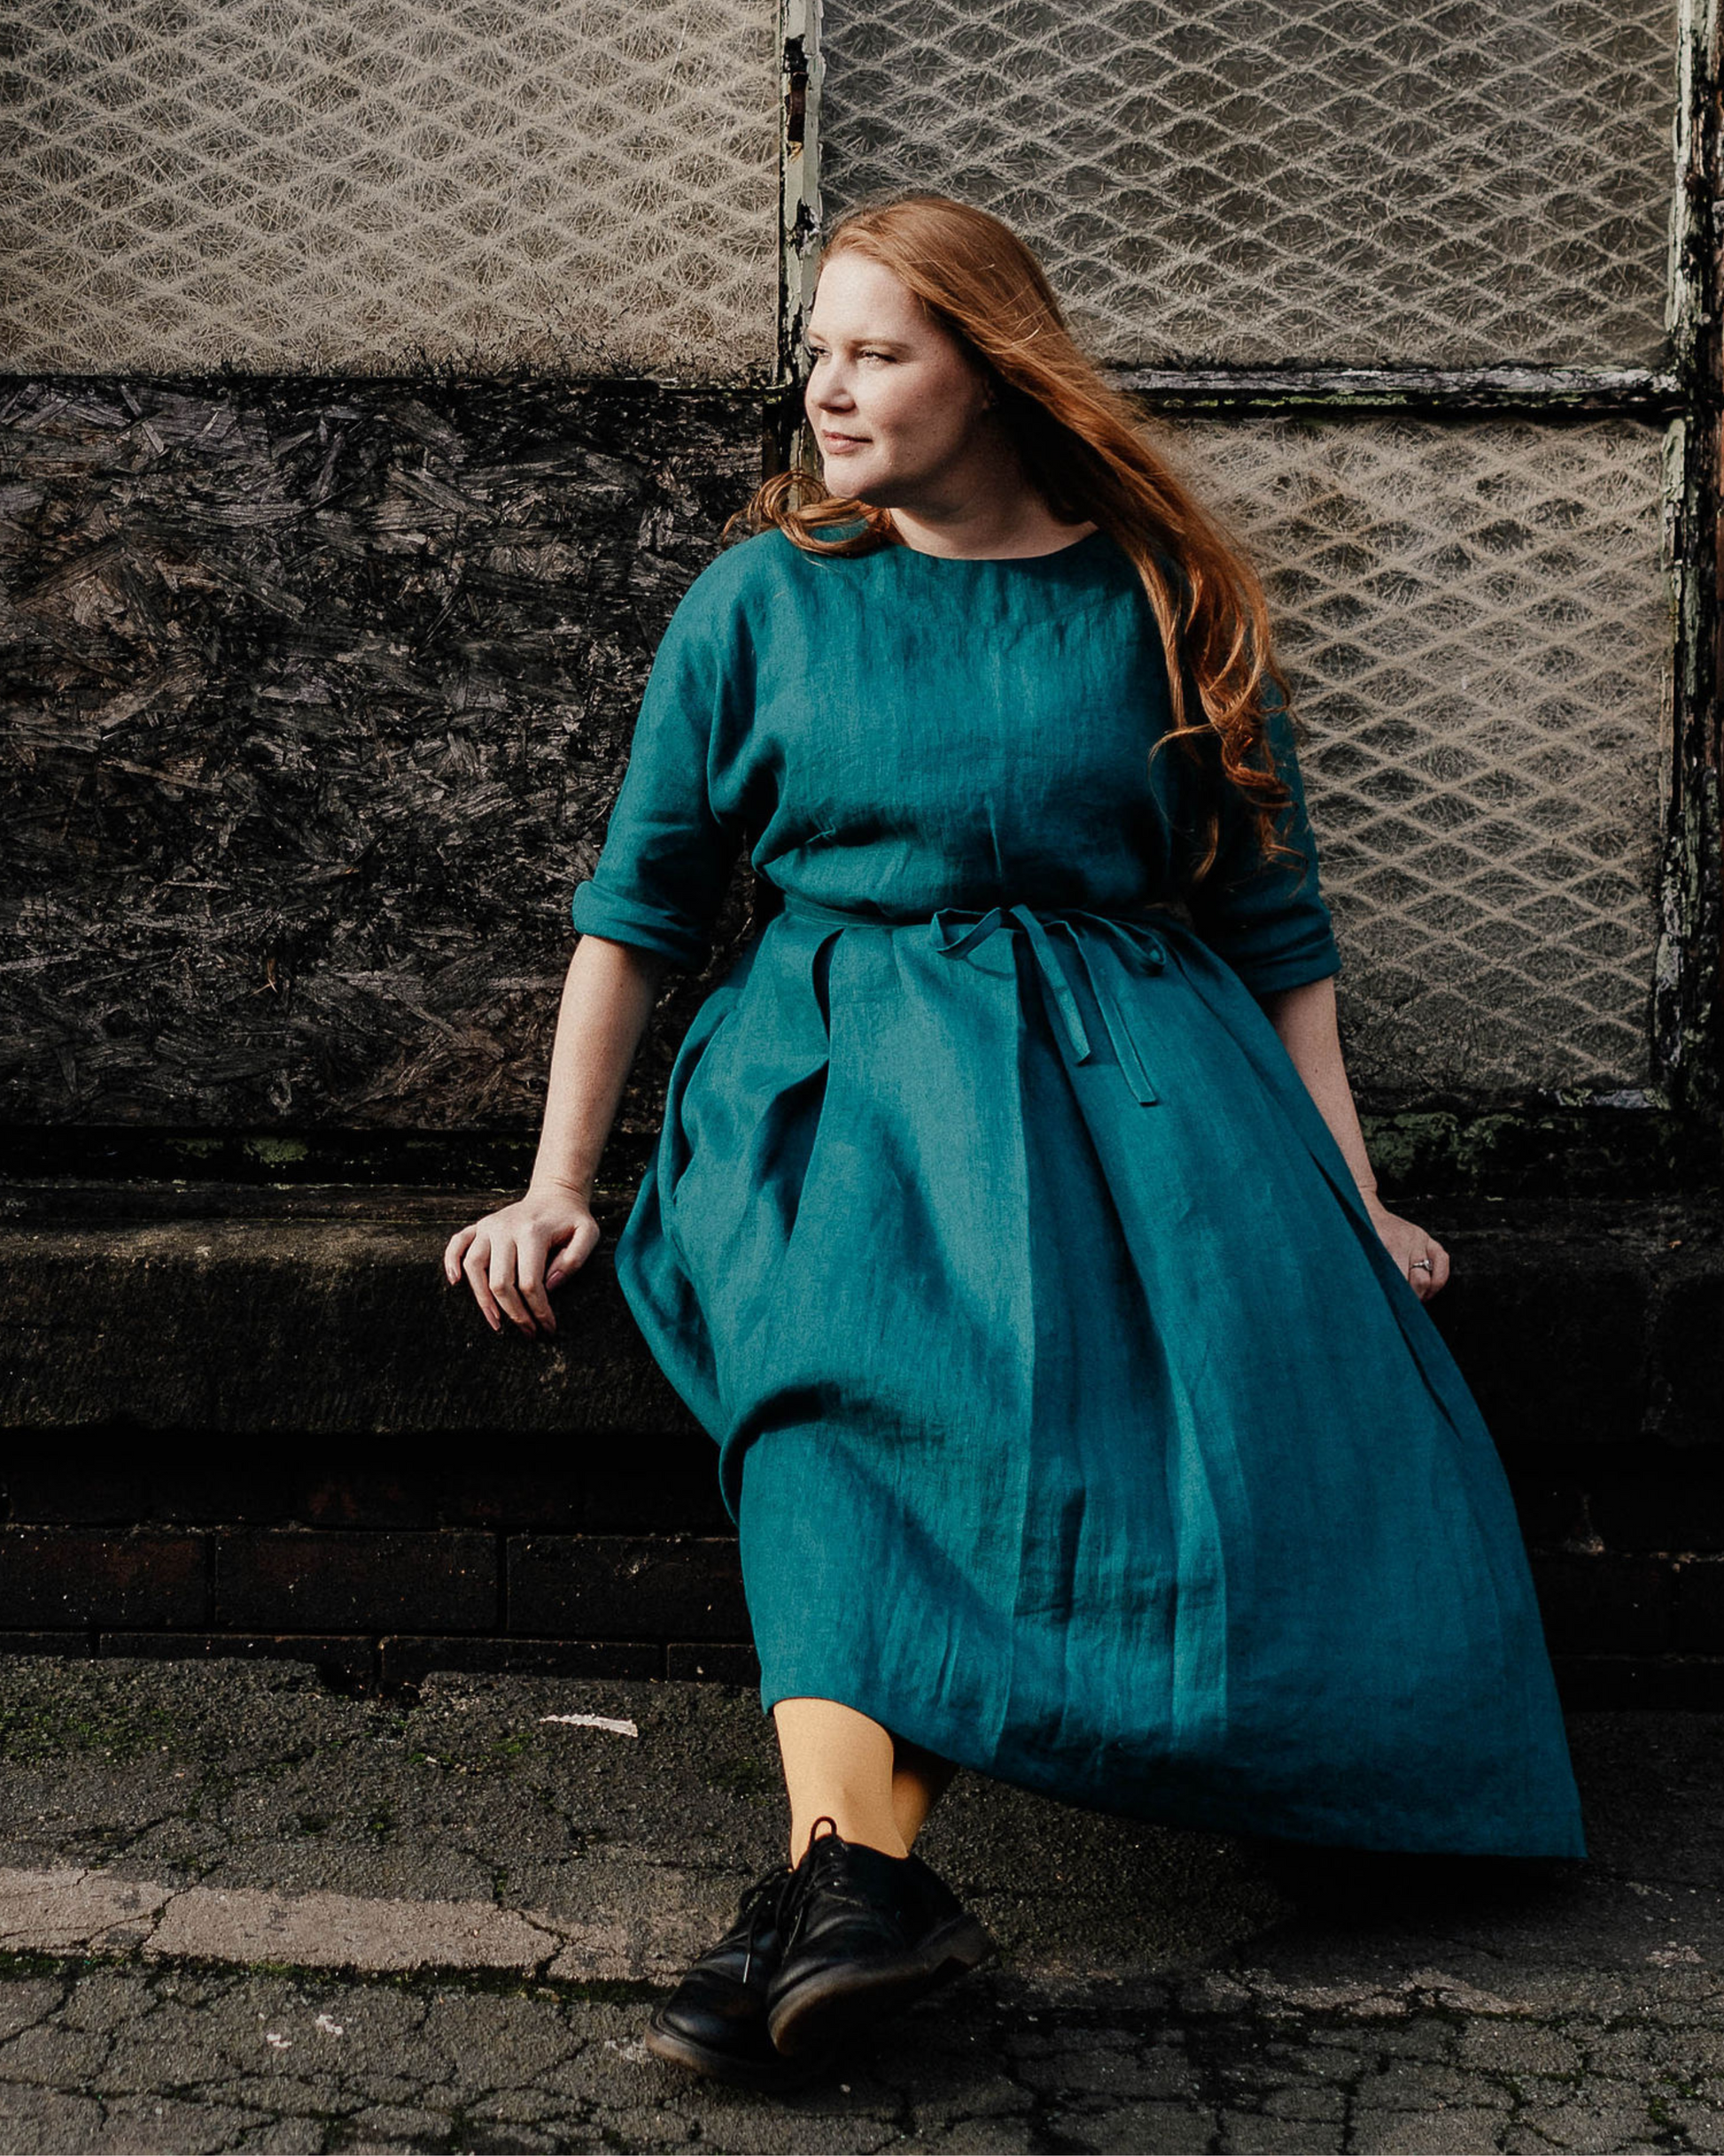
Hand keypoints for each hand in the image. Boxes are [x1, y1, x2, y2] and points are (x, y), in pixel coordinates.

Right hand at [443, 1183, 599, 1338]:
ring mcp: (489, 1226)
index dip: (538, 1310)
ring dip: (482, 1299)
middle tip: (527, 1332)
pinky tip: (455, 1282)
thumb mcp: (588, 1234)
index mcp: (533, 1232)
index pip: (530, 1282)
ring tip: (496, 1323)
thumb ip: (574, 1260)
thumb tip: (549, 1286)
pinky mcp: (479, 1226)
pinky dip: (450, 1261)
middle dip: (514, 1313)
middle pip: (500, 1281)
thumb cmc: (572, 1220)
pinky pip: (457, 1243)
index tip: (548, 1327)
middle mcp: (505, 1228)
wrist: (555, 1195)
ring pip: (474, 1266)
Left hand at [1361, 1193, 1449, 1302]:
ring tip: (1416, 1299)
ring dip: (1427, 1291)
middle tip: (1403, 1306)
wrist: (1363, 1210)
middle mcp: (1411, 1240)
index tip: (1394, 1309)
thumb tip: (1381, 1298)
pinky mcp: (1429, 1239)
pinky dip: (1438, 1279)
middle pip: (1421, 1280)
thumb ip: (1375, 1273)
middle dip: (1413, 1298)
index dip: (1400, 1299)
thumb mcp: (1362, 1253)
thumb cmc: (1360, 1234)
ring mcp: (1422, 1239)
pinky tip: (1428, 1288)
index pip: (1403, 1280)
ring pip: (1435, 1275)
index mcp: (1393, 1244)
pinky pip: (1443, 1262)